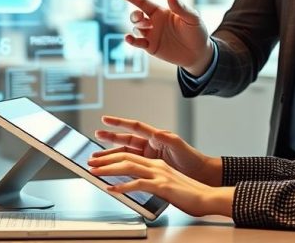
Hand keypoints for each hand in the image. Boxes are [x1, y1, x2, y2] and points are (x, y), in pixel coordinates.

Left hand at [89, 151, 233, 217]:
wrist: (208, 198)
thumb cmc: (189, 194)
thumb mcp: (167, 185)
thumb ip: (152, 182)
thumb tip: (137, 186)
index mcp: (157, 163)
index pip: (130, 155)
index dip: (112, 155)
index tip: (98, 157)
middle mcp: (157, 165)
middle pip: (126, 156)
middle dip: (105, 158)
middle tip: (90, 162)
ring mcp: (159, 174)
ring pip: (129, 166)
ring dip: (109, 169)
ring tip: (94, 172)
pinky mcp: (162, 185)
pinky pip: (139, 183)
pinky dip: (123, 186)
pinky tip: (112, 189)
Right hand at [91, 115, 221, 185]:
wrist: (198, 174)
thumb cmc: (191, 158)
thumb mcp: (178, 146)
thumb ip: (166, 139)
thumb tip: (156, 133)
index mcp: (155, 137)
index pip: (134, 127)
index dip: (119, 123)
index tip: (105, 119)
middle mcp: (149, 145)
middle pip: (125, 140)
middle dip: (110, 138)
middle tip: (96, 136)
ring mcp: (147, 157)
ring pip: (125, 154)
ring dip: (111, 155)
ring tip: (97, 156)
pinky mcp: (148, 168)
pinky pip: (130, 166)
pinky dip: (119, 167)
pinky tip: (110, 169)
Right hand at [117, 0, 212, 75]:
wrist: (199, 53)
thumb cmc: (196, 32)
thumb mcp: (192, 18)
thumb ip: (181, 8)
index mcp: (161, 12)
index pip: (143, 2)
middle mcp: (153, 22)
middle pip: (136, 15)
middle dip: (134, 15)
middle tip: (140, 16)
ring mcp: (151, 35)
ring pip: (136, 28)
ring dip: (137, 27)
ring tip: (146, 28)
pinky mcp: (151, 47)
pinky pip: (137, 43)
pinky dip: (131, 41)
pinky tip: (128, 39)